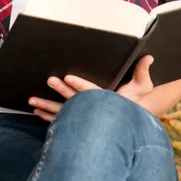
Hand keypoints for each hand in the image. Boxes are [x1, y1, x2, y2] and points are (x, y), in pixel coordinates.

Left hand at [28, 54, 154, 121]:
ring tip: (32, 102)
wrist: (134, 124)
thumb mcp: (143, 86)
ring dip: (47, 108)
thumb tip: (149, 56)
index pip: (91, 91)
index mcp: (107, 100)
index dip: (79, 84)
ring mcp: (85, 118)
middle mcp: (93, 111)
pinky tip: (37, 112)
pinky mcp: (80, 123)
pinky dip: (49, 118)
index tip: (67, 77)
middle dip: (60, 91)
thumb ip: (143, 71)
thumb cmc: (138, 103)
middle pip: (74, 101)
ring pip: (63, 113)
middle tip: (49, 80)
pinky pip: (62, 122)